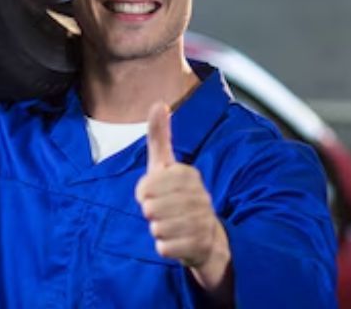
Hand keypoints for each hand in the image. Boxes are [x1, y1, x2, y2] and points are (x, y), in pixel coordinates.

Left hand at [135, 103, 232, 297]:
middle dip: (150, 213)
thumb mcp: (166, 166)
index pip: (144, 187)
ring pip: (156, 228)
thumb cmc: (179, 197)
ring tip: (171, 225)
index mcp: (188, 175)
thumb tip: (159, 102)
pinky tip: (177, 241)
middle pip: (149, 209)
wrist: (207, 237)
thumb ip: (160, 136)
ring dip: (157, 230)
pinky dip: (164, 247)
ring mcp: (202, 221)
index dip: (143, 194)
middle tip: (163, 212)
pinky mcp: (200, 245)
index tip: (155, 194)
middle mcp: (199, 196)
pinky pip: (164, 248)